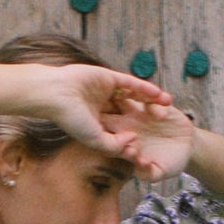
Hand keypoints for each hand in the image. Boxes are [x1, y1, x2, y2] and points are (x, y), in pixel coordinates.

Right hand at [30, 63, 175, 164]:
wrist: (56, 94)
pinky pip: (130, 83)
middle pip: (130, 112)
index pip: (121, 130)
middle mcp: (103, 107)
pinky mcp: (108, 77)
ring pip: (133, 97)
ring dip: (149, 100)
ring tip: (168, 105)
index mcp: (98, 123)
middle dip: (147, 116)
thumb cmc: (72, 120)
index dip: (136, 136)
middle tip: (164, 122)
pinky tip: (158, 94)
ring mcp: (105, 91)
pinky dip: (144, 88)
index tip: (152, 141)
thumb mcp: (95, 139)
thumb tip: (134, 141)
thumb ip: (115, 145)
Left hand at [109, 97, 196, 182]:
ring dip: (134, 99)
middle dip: (115, 115)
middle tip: (129, 122)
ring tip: (149, 108)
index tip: (130, 149)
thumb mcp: (159, 172)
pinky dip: (157, 100)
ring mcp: (138, 113)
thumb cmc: (168, 162)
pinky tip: (167, 106)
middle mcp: (126, 126)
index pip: (112, 141)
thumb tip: (140, 164)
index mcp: (124, 143)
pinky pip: (150, 97)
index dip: (116, 143)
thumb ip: (148, 173)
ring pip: (129, 100)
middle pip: (113, 116)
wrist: (186, 147)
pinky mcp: (153, 103)